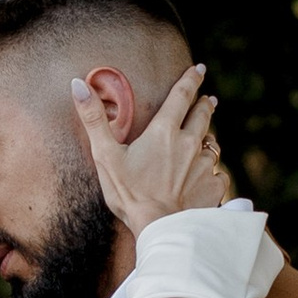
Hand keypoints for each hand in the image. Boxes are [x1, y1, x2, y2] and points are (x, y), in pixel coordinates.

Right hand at [74, 63, 223, 236]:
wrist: (159, 228)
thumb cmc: (129, 193)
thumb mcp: (105, 155)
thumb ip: (93, 119)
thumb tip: (78, 84)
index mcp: (164, 131)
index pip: (182, 95)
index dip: (191, 79)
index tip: (198, 69)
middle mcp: (189, 143)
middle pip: (203, 115)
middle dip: (205, 104)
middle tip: (209, 99)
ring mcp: (204, 165)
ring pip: (212, 145)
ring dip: (208, 140)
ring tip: (206, 140)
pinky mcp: (214, 187)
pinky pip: (218, 174)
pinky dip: (213, 173)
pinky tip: (207, 178)